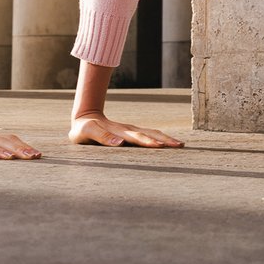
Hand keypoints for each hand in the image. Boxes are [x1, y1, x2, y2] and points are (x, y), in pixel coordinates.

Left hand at [69, 111, 183, 147]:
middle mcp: (128, 130)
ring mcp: (131, 130)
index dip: (148, 142)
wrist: (85, 117)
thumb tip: (120, 143)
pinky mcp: (131, 132)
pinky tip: (168, 143)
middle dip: (165, 140)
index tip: (161, 146)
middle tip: (180, 146)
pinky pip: (149, 134)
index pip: (137, 138)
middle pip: (150, 134)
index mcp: (119, 132)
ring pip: (152, 133)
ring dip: (166, 139)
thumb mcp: (87, 132)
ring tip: (180, 145)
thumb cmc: (83, 129)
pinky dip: (161, 138)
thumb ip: (102, 137)